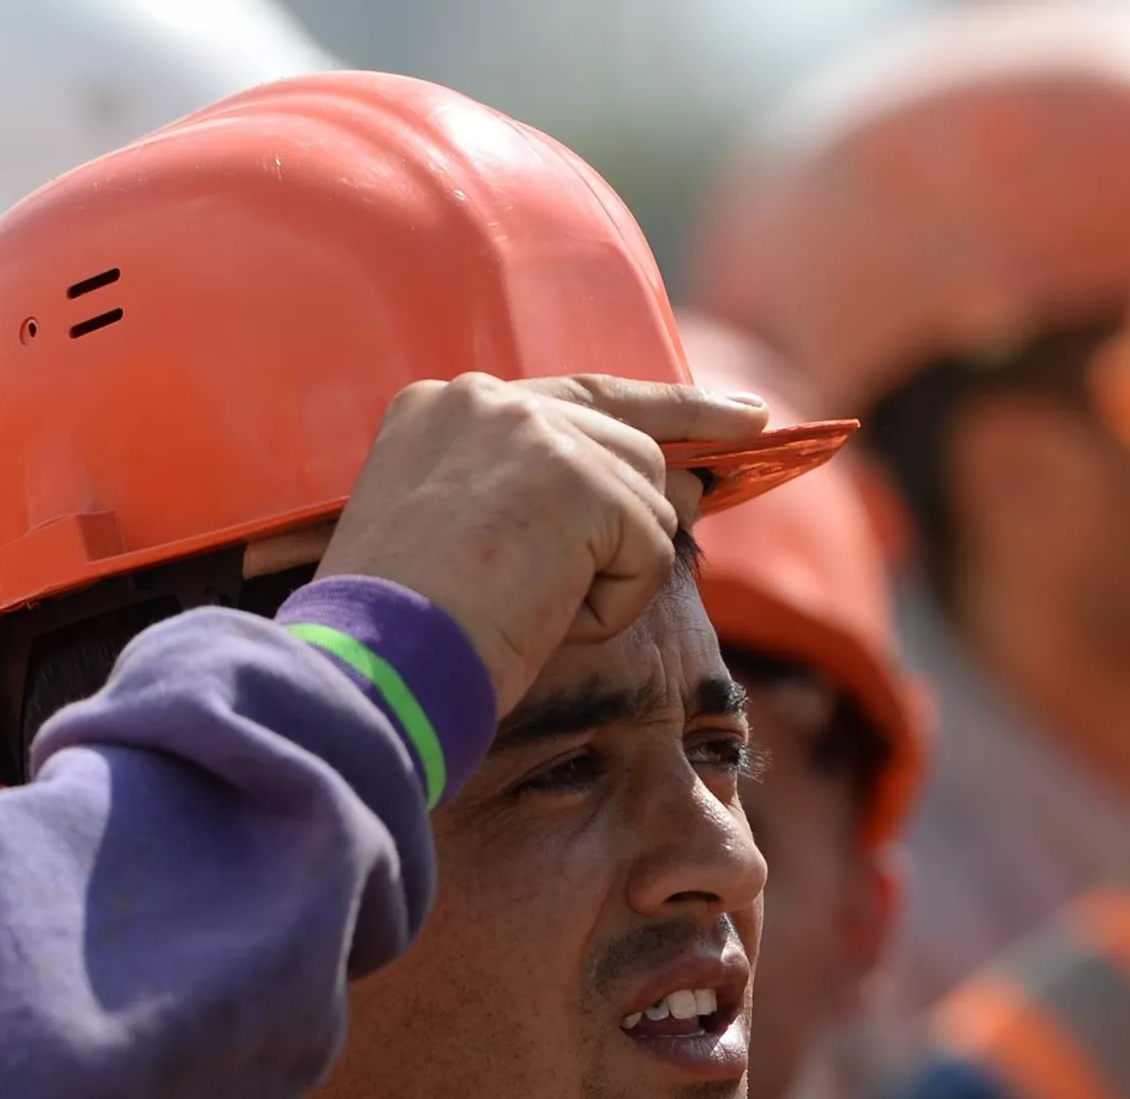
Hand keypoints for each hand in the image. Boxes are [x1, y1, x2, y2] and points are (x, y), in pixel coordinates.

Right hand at [316, 374, 769, 713]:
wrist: (373, 669)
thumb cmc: (399, 641)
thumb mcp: (453, 545)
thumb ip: (533, 499)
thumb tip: (681, 490)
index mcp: (438, 410)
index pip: (571, 398)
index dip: (655, 407)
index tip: (728, 408)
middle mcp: (484, 400)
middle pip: (625, 433)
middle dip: (684, 457)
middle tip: (756, 433)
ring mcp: (534, 434)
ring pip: (644, 498)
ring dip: (612, 576)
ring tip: (534, 617)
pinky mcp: (579, 483)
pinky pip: (648, 550)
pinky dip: (614, 606)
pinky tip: (546, 624)